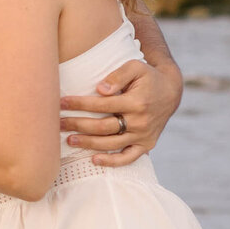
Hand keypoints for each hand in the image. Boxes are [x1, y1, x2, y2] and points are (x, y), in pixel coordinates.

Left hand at [59, 57, 182, 166]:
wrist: (171, 92)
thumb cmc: (147, 77)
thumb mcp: (135, 67)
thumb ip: (118, 75)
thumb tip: (100, 90)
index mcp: (136, 101)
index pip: (102, 105)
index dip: (80, 104)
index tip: (62, 103)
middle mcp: (140, 121)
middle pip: (103, 127)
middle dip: (78, 125)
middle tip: (58, 124)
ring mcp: (143, 135)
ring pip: (111, 144)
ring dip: (88, 143)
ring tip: (69, 140)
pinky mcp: (146, 144)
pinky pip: (128, 158)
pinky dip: (112, 162)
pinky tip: (94, 160)